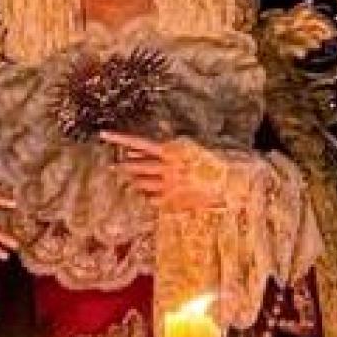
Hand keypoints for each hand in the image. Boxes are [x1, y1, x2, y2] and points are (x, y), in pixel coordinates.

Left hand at [103, 132, 228, 213]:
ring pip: (142, 184)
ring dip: (135, 181)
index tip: (103, 135)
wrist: (233, 183)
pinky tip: (148, 194)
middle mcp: (167, 168)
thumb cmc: (215, 160)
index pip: (139, 142)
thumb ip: (167, 148)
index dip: (120, 138)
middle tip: (111, 167)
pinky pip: (153, 199)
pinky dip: (148, 195)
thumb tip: (144, 149)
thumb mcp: (192, 147)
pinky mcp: (174, 202)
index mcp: (172, 150)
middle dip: (124, 166)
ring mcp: (169, 186)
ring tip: (129, 179)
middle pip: (136, 167)